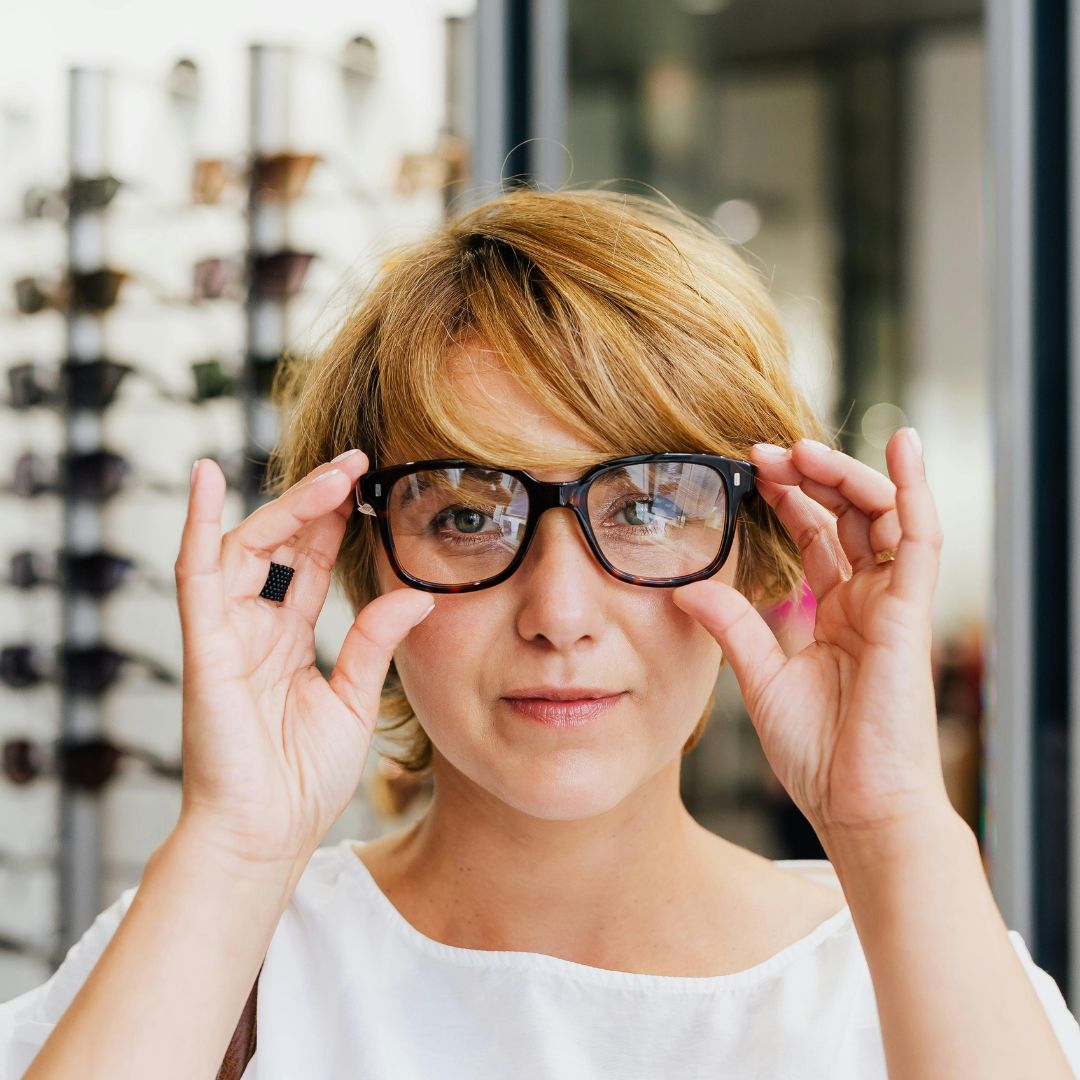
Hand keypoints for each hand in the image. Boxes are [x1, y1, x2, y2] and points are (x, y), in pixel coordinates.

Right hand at [173, 450, 434, 866]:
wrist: (267, 838)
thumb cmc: (302, 780)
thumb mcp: (353, 698)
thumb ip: (374, 642)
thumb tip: (414, 595)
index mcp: (286, 643)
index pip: (310, 565)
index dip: (335, 523)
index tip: (368, 485)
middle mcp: (253, 630)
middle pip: (280, 546)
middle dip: (315, 503)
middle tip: (356, 464)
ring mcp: (226, 636)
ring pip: (247, 549)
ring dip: (286, 508)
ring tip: (332, 475)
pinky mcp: (204, 649)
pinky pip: (195, 577)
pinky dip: (197, 526)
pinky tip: (207, 478)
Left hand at [672, 428, 951, 839]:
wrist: (855, 805)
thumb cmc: (817, 753)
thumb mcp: (760, 676)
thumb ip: (733, 625)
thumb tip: (686, 587)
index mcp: (835, 615)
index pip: (817, 537)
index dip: (790, 499)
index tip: (752, 469)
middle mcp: (866, 603)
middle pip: (848, 517)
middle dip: (811, 477)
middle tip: (767, 452)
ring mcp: (891, 605)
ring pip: (881, 517)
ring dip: (845, 476)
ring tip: (802, 450)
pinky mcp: (909, 614)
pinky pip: (921, 540)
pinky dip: (915, 491)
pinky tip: (903, 446)